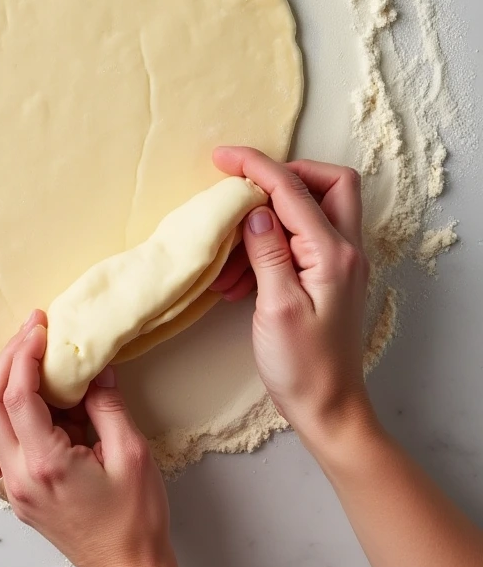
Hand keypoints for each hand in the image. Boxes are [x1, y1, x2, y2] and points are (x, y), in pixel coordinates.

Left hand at [0, 311, 179, 566]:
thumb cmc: (135, 522)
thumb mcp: (132, 454)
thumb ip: (108, 406)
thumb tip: (94, 367)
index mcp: (45, 464)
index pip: (17, 396)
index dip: (24, 355)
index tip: (39, 329)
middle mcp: (19, 475)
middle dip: (8, 359)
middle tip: (31, 331)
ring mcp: (12, 486)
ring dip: (3, 383)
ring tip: (30, 358)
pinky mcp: (16, 491)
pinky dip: (6, 413)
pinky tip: (29, 403)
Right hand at [211, 147, 371, 449]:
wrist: (328, 410)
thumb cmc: (303, 366)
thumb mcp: (277, 307)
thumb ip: (268, 251)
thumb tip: (255, 208)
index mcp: (332, 254)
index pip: (293, 190)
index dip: (255, 166)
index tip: (222, 157)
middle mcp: (344, 250)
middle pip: (329, 182)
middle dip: (286, 174)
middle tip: (244, 185)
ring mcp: (339, 263)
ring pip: (314, 208)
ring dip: (270, 214)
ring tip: (229, 250)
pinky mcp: (327, 276)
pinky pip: (301, 237)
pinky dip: (270, 241)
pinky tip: (239, 273)